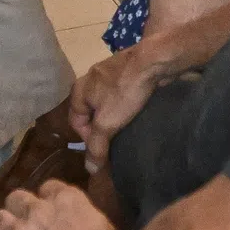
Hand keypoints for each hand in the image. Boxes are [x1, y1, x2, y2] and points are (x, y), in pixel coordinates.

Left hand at [0, 182, 117, 229]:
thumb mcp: (99, 222)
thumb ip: (81, 213)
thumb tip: (78, 217)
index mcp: (65, 198)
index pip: (47, 186)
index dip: (46, 197)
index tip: (49, 207)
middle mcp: (38, 208)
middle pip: (16, 197)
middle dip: (18, 207)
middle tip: (24, 220)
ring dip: (2, 226)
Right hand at [69, 43, 163, 174]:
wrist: (154, 59)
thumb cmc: (125, 91)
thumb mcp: (107, 123)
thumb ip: (96, 146)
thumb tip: (90, 169)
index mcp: (79, 88)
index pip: (76, 121)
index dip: (87, 138)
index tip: (103, 146)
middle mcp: (91, 77)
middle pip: (92, 110)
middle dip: (102, 125)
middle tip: (115, 136)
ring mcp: (110, 69)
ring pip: (108, 99)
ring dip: (116, 112)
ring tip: (128, 123)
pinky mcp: (129, 66)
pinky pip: (123, 89)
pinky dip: (128, 100)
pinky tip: (139, 107)